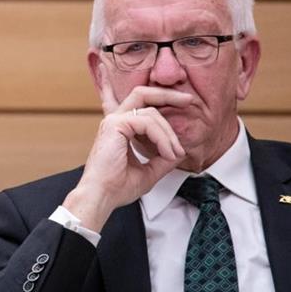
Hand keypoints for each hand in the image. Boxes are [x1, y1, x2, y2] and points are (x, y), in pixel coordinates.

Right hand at [62, 64, 190, 231]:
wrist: (101, 197)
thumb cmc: (117, 187)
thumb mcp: (148, 173)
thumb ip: (162, 160)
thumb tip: (179, 152)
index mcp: (121, 128)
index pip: (141, 105)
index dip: (161, 100)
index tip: (184, 104)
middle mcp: (116, 120)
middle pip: (143, 94)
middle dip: (167, 94)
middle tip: (189, 100)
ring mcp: (114, 120)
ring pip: (151, 112)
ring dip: (169, 133)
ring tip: (175, 153)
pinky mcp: (116, 125)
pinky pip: (147, 123)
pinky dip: (162, 138)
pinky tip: (167, 153)